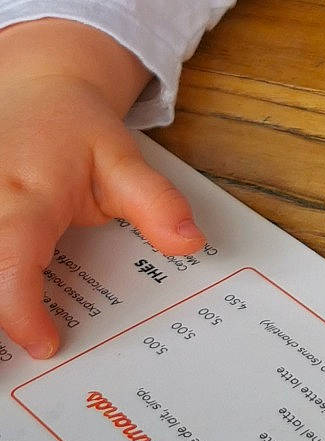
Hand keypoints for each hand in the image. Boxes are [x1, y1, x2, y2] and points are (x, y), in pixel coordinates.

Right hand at [0, 20, 202, 357]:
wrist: (38, 90)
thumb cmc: (76, 130)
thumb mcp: (123, 160)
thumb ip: (156, 203)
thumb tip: (190, 243)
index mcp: (25, 198)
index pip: (11, 263)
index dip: (19, 311)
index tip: (46, 344)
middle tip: (24, 349)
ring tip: (17, 330)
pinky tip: (10, 301)